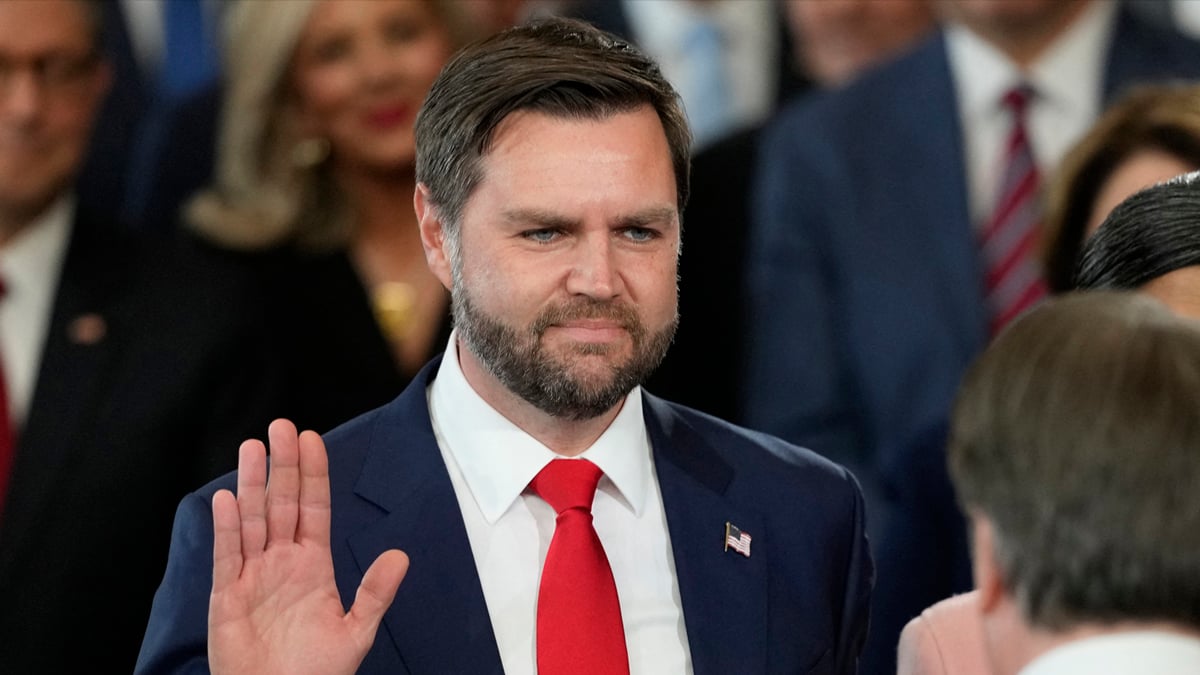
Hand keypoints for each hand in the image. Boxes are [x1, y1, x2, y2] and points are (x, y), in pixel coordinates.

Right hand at [208, 419, 408, 674]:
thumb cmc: (316, 672)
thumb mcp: (355, 631)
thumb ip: (375, 593)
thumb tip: (400, 556)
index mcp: (313, 565)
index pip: (313, 508)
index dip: (312, 474)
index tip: (311, 439)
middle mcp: (282, 562)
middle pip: (281, 504)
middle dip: (282, 465)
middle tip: (281, 426)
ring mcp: (254, 576)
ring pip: (253, 520)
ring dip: (252, 484)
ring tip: (253, 447)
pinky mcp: (228, 597)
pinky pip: (229, 555)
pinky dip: (228, 528)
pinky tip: (227, 499)